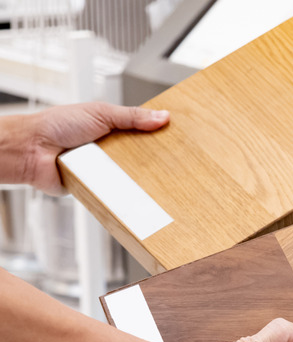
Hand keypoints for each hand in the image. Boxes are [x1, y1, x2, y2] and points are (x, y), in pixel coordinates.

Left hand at [2, 102, 168, 194]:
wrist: (31, 150)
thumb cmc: (56, 125)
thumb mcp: (101, 113)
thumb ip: (132, 116)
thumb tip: (162, 116)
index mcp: (111, 128)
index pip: (142, 132)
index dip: (157, 135)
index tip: (176, 139)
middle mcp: (109, 148)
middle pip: (141, 155)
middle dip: (153, 159)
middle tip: (172, 161)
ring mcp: (103, 168)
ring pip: (131, 175)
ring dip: (139, 176)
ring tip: (156, 179)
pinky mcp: (97, 186)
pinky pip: (116, 191)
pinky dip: (123, 191)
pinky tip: (135, 192)